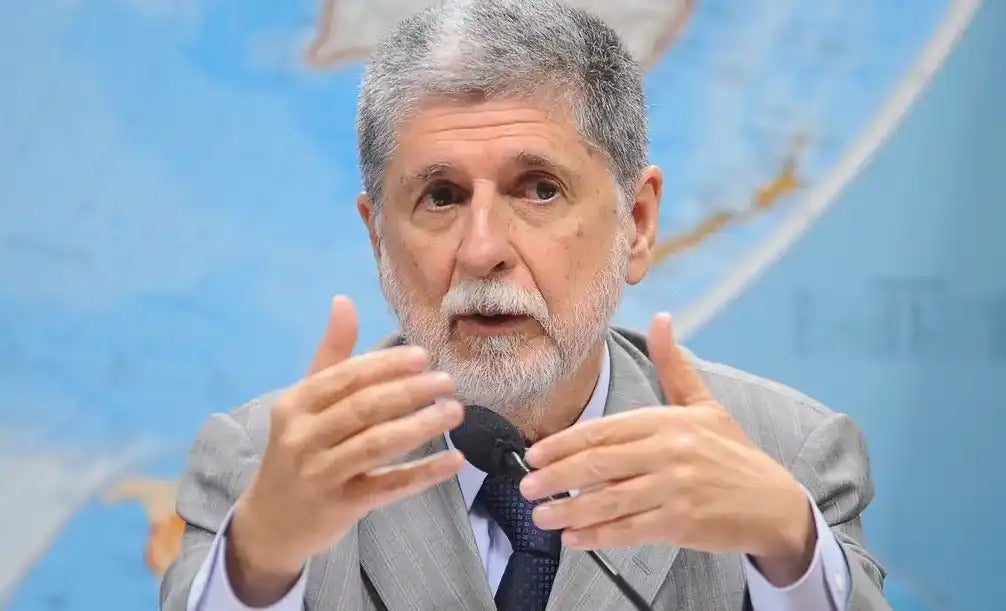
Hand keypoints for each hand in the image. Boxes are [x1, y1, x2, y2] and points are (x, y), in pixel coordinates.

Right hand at [227, 296, 463, 604]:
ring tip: (455, 411)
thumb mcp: (304, 402)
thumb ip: (331, 354)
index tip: (423, 356)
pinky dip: (424, 474)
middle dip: (409, 392)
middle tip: (447, 381)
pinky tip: (454, 460)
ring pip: (376, 446)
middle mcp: (303, 438)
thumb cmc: (297, 449)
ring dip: (420, 427)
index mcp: (295, 404)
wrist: (270, 521)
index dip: (386, 365)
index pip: (346, 378)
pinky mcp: (341, 507)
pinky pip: (389, 487)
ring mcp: (321, 475)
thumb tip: (344, 300)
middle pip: (363, 409)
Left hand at [519, 313, 815, 585]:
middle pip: (598, 465)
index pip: (603, 431)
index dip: (563, 443)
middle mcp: (669, 453)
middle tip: (527, 486)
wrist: (774, 502)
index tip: (534, 454)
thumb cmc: (732, 452)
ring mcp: (675, 490)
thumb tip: (662, 318)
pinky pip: (629, 530)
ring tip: (539, 515)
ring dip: (569, 510)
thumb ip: (674, 366)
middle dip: (555, 476)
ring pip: (608, 501)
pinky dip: (598, 536)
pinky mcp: (681, 524)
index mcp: (667, 421)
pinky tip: (574, 538)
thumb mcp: (705, 404)